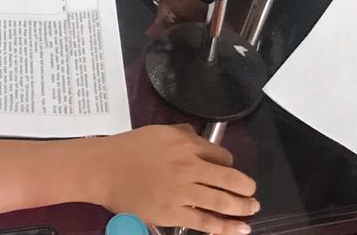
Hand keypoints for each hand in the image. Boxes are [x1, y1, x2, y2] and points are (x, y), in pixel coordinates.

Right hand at [93, 125, 259, 233]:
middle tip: (253, 194)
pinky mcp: (174, 213)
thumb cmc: (128, 149)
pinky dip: (224, 228)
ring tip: (251, 210)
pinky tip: (237, 230)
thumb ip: (180, 134)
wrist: (104, 169)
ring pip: (222, 201)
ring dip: (242, 208)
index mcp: (186, 144)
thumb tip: (196, 136)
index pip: (221, 156)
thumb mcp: (158, 132)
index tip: (230, 173)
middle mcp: (189, 166)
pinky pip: (205, 222)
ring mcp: (183, 191)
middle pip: (229, 178)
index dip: (230, 166)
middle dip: (246, 188)